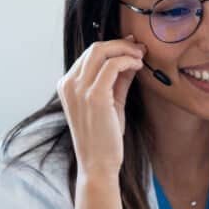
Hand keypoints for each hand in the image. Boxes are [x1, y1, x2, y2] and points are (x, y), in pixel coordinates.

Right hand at [56, 35, 145, 177]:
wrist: (98, 164)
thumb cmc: (104, 137)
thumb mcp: (110, 102)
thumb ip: (118, 80)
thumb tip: (131, 57)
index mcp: (67, 85)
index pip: (89, 54)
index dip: (113, 46)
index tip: (133, 47)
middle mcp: (69, 84)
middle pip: (94, 48)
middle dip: (120, 44)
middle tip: (140, 48)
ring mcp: (79, 89)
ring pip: (102, 52)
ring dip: (125, 49)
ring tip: (141, 56)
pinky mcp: (94, 96)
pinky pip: (112, 65)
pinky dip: (128, 60)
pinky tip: (139, 66)